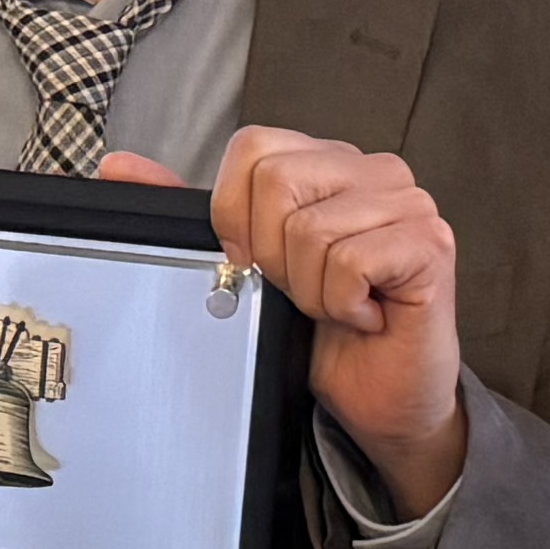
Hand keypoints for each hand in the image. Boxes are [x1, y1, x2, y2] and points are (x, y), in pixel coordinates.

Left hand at [119, 131, 469, 515]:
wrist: (381, 400)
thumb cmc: (322, 334)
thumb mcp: (249, 265)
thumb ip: (194, 212)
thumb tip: (119, 167)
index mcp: (328, 163)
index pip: (254, 148)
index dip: (236, 214)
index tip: (255, 262)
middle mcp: (373, 171)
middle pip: (276, 181)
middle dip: (272, 256)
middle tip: (303, 290)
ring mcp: (409, 203)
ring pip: (309, 230)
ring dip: (309, 290)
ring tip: (337, 306)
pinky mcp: (430, 243)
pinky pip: (347, 262)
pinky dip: (340, 303)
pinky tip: (363, 315)